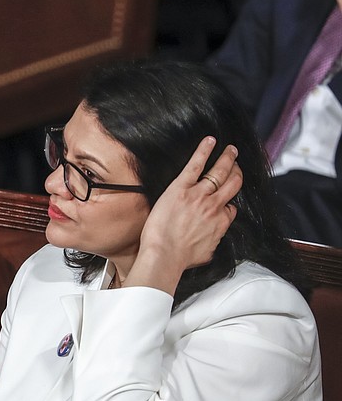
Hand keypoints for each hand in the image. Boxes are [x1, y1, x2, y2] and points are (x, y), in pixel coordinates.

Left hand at [127, 137, 241, 293]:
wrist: (164, 256)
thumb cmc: (180, 259)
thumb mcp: (206, 254)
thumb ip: (212, 242)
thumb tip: (212, 241)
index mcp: (220, 222)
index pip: (231, 208)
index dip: (228, 203)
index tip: (225, 200)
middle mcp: (214, 206)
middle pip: (233, 183)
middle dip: (236, 171)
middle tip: (236, 163)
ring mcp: (199, 195)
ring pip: (220, 171)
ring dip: (227, 158)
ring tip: (230, 150)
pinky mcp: (181, 188)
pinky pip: (196, 164)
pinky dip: (204, 150)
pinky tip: (210, 141)